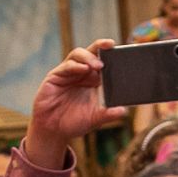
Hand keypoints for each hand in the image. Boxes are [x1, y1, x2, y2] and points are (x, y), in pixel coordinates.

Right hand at [25, 40, 126, 159]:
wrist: (54, 131)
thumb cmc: (74, 123)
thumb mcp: (95, 119)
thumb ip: (108, 114)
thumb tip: (123, 111)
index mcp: (93, 80)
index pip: (104, 62)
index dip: (111, 55)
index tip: (123, 52)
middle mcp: (81, 73)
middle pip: (92, 52)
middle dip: (101, 46)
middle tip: (111, 44)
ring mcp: (68, 73)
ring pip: (78, 55)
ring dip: (89, 57)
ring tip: (98, 65)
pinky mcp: (55, 76)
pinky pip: (66, 66)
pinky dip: (75, 66)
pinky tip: (84, 69)